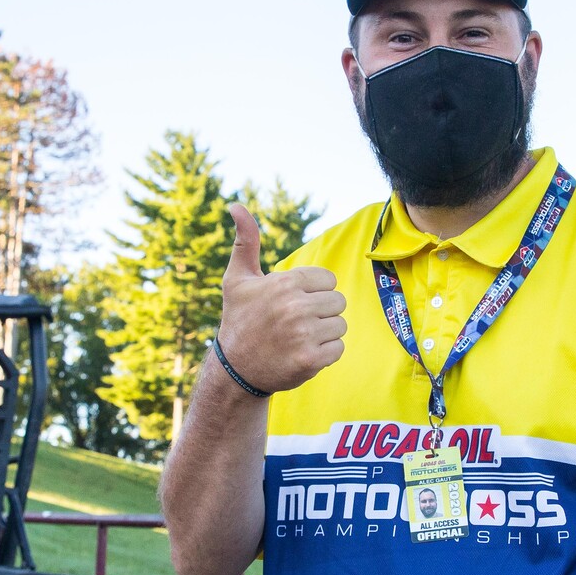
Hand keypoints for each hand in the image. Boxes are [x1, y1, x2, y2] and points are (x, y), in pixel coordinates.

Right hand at [216, 203, 343, 392]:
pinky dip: (325, 353)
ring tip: (299, 337)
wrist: (234, 369)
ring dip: (324, 333)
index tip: (293, 302)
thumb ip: (246, 241)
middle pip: (337, 302)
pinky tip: (302, 352)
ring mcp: (304, 335)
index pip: (328, 281)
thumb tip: (235, 205)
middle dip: (321, 311)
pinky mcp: (310, 360)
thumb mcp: (237, 278)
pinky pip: (338, 349)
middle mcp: (295, 307)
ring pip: (340, 325)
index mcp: (284, 283)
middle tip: (295, 323)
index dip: (314, 291)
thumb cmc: (239, 318)